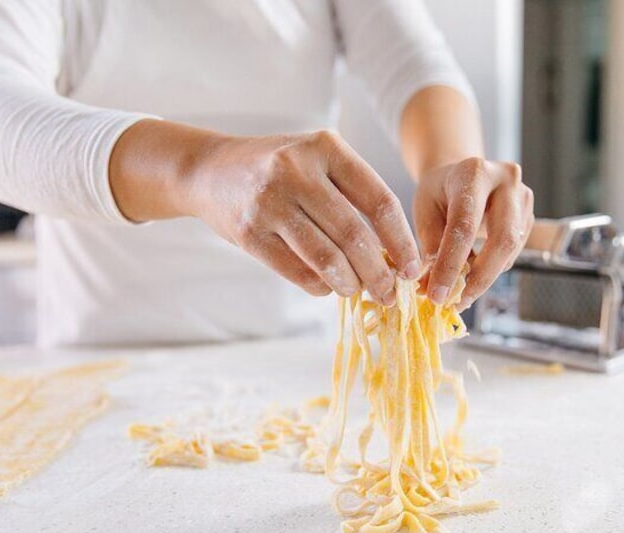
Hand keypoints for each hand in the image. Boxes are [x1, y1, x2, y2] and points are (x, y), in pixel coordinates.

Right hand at [188, 130, 421, 303]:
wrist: (210, 170)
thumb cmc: (278, 170)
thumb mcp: (317, 161)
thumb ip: (353, 196)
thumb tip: (394, 256)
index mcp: (326, 148)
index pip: (379, 201)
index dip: (402, 241)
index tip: (413, 268)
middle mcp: (297, 170)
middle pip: (354, 234)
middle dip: (379, 273)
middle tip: (389, 293)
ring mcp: (269, 201)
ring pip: (326, 257)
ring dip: (350, 284)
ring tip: (358, 291)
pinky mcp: (249, 232)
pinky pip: (297, 271)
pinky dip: (320, 286)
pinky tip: (328, 286)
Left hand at [413, 157, 533, 309]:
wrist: (462, 172)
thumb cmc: (439, 191)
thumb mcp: (425, 210)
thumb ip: (431, 246)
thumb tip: (433, 288)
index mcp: (473, 172)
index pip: (465, 225)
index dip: (451, 264)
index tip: (438, 294)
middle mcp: (506, 180)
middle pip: (502, 239)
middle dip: (479, 278)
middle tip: (456, 302)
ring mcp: (524, 197)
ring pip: (510, 250)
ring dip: (484, 278)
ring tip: (458, 293)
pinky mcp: (530, 215)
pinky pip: (513, 252)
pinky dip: (491, 269)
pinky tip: (472, 275)